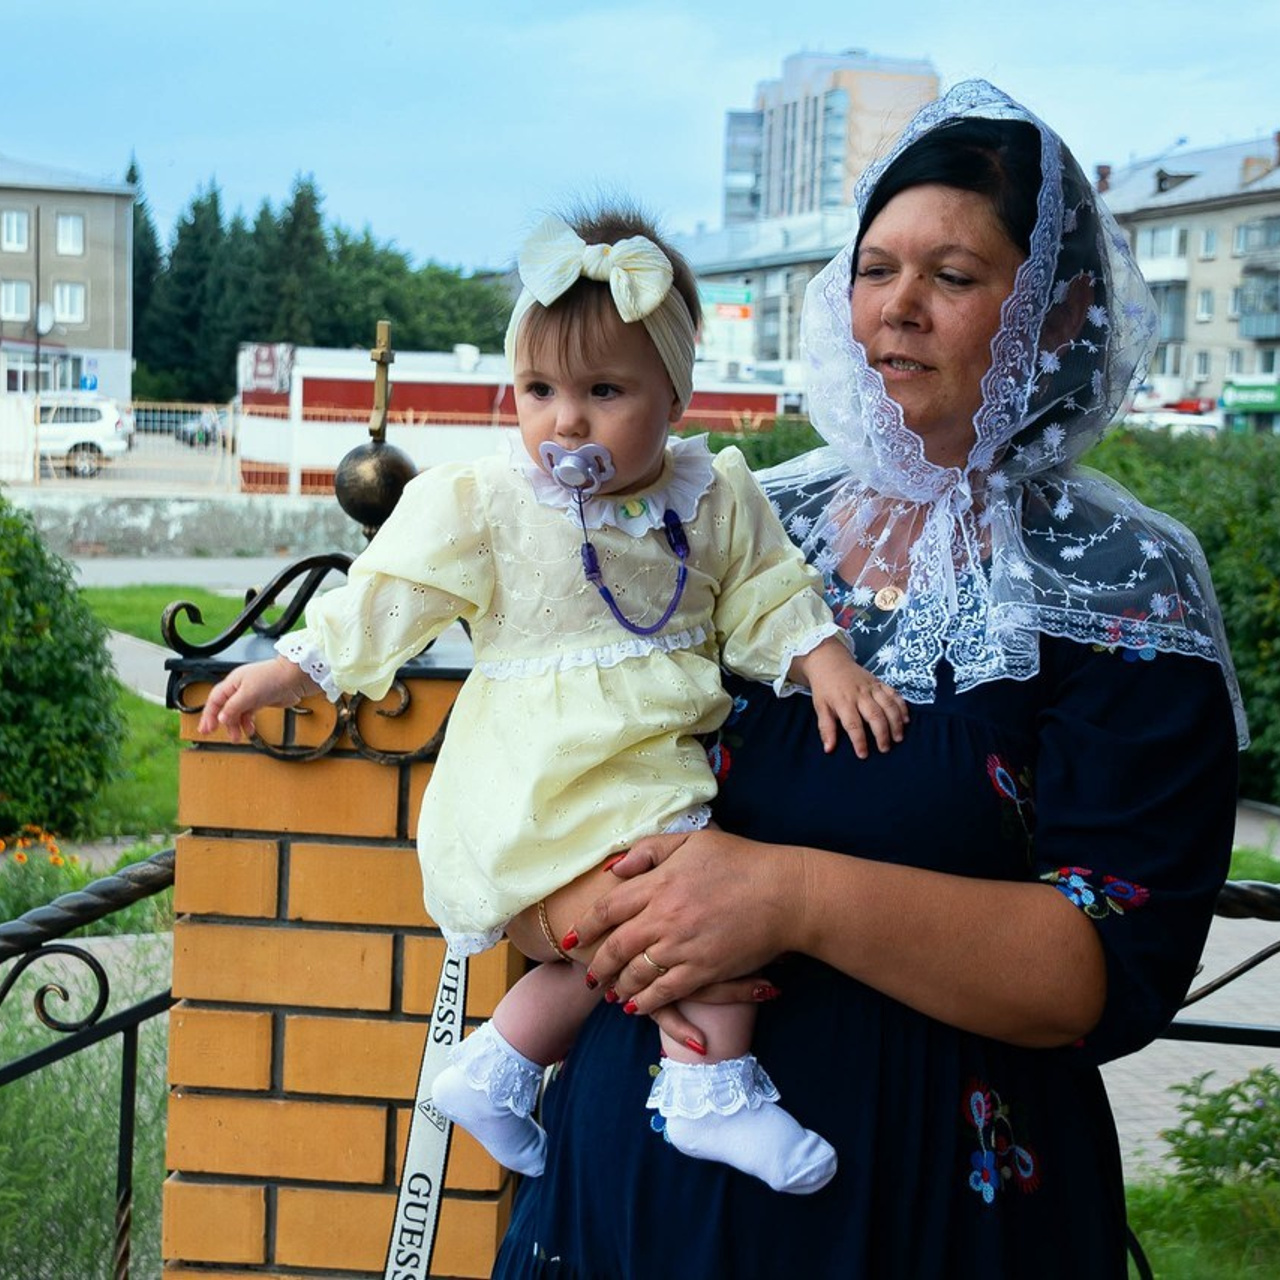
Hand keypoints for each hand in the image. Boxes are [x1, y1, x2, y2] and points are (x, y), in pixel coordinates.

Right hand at [197, 656, 320, 741]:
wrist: (294, 678)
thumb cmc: (272, 678)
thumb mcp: (248, 694)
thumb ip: (233, 707)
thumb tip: (220, 718)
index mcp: (232, 683)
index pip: (214, 700)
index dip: (208, 715)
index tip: (206, 729)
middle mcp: (239, 688)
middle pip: (223, 707)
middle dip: (218, 721)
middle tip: (213, 733)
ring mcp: (250, 695)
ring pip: (236, 712)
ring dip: (235, 725)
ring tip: (236, 737)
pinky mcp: (261, 700)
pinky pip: (249, 714)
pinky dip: (247, 723)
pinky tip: (249, 730)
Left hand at [571, 827, 803, 1016]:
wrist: (785, 893)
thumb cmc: (741, 861)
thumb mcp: (692, 841)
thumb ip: (650, 851)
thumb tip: (614, 868)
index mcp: (659, 883)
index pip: (609, 907)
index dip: (586, 924)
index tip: (574, 936)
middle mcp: (664, 916)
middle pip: (616, 945)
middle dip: (598, 963)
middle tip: (589, 974)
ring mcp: (682, 946)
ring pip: (636, 973)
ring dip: (618, 985)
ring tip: (609, 992)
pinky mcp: (702, 970)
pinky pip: (663, 992)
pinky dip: (645, 1002)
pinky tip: (636, 1006)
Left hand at [794, 639, 908, 757]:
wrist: (830, 663)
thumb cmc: (825, 689)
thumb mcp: (820, 708)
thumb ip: (825, 728)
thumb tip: (829, 749)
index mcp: (843, 702)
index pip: (853, 724)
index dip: (859, 741)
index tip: (863, 755)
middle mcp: (859, 695)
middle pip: (875, 715)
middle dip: (882, 734)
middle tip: (885, 749)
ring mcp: (871, 687)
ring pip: (888, 705)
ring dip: (895, 722)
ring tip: (898, 738)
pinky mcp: (879, 683)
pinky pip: (894, 694)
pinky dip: (902, 707)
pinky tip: (906, 720)